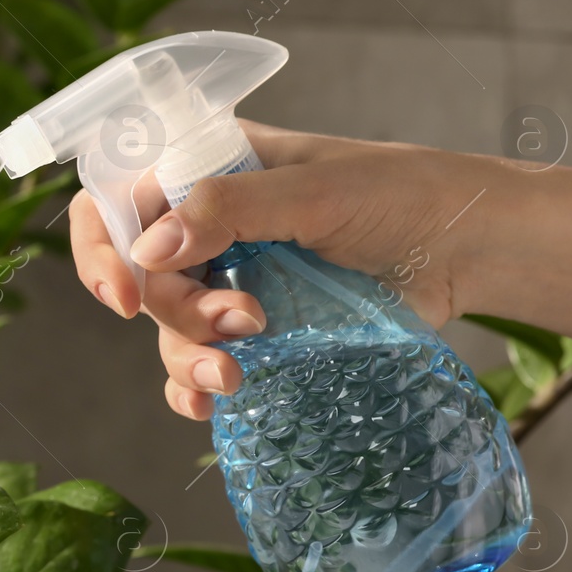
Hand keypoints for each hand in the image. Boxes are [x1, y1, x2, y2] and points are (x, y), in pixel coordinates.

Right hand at [70, 120, 506, 419]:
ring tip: (237, 374)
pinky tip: (208, 405)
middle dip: (176, 311)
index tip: (128, 297)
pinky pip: (198, 364)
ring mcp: (228, 277)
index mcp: (206, 167)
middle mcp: (205, 222)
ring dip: (189, 357)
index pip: (117, 198)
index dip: (104, 247)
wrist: (467, 248)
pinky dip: (192, 389)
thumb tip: (150, 250)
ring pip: (169, 328)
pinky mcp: (256, 330)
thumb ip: (231, 208)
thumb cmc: (401, 195)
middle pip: (141, 276)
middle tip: (239, 324)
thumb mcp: (316, 191)